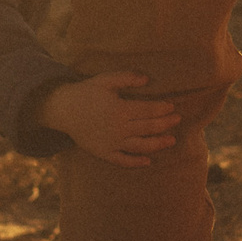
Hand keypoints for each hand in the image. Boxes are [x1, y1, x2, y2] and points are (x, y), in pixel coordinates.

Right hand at [37, 72, 178, 167]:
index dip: (162, 108)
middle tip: (177, 119)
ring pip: (140, 146)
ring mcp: (111, 142)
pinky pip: (122, 160)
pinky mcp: (104, 152)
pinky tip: (148, 161)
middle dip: (165, 123)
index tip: (172, 107)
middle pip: (147, 127)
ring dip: (157, 144)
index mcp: (119, 109)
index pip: (147, 110)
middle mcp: (117, 128)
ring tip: (171, 141)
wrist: (63, 110)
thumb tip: (146, 79)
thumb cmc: (86, 92)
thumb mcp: (105, 80)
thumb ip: (126, 78)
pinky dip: (135, 162)